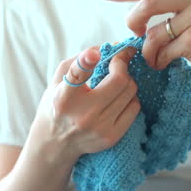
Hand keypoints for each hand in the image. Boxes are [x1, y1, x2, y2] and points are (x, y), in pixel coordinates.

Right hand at [33, 46, 139, 162]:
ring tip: (115, 82)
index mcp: (63, 98)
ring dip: (126, 80)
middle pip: (119, 80)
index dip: (86, 62)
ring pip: (131, 91)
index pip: (75, 77)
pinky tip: (118, 98)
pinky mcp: (112, 137)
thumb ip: (78, 60)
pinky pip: (135, 107)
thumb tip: (107, 47)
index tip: (96, 53)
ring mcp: (99, 128)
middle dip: (121, 64)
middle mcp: (82, 114)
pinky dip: (130, 97)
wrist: (55, 143)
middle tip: (117, 61)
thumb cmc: (57, 104)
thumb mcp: (57, 80)